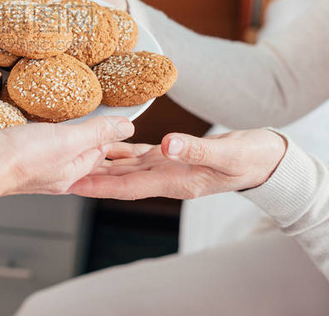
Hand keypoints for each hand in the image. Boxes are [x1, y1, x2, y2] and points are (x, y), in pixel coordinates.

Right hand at [0, 116, 135, 195]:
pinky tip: (36, 108)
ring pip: (54, 138)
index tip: (126, 123)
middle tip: (106, 112)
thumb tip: (127, 127)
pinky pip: (30, 131)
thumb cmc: (17, 158)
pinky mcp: (8, 145)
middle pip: (80, 147)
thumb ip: (96, 132)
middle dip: (93, 132)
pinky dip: (38, 120)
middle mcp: (52, 168)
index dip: (115, 137)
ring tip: (74, 105)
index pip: (102, 152)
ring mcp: (29, 158)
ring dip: (64, 123)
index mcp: (71, 172)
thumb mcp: (67, 140)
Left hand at [70, 129, 286, 199]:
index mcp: (174, 181)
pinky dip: (122, 148)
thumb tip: (167, 145)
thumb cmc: (251, 159)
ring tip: (74, 156)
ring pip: (127, 166)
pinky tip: (108, 141)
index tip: (74, 184)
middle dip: (91, 178)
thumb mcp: (226, 154)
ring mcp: (169, 167)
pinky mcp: (174, 154)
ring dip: (102, 163)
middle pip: (120, 179)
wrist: (269, 160)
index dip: (100, 186)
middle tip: (60, 172)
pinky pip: (141, 153)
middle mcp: (166, 177)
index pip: (128, 187)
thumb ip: (196, 150)